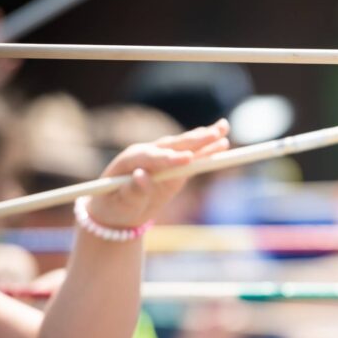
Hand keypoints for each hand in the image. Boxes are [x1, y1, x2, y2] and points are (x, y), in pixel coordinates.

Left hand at [86, 120, 229, 227]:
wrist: (118, 209)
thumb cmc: (115, 207)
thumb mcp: (120, 204)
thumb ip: (131, 191)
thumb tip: (141, 175)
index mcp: (130, 160)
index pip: (151, 156)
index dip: (169, 157)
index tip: (187, 159)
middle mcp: (148, 153)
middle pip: (172, 144)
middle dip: (193, 140)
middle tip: (213, 134)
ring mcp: (162, 157)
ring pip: (183, 145)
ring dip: (203, 137)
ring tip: (223, 129)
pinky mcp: (174, 165)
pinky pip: (192, 156)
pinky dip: (206, 148)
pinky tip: (222, 141)